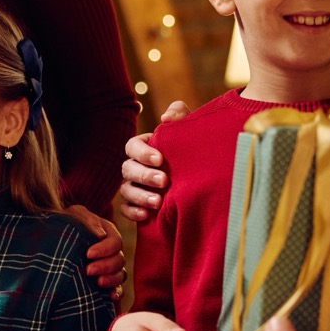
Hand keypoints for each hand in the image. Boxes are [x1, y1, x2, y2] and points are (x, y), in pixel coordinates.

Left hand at [65, 204, 125, 292]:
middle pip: (119, 260)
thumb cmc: (66, 223)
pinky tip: (110, 297)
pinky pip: (118, 289)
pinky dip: (116, 293)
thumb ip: (87, 219)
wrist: (54, 237)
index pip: (115, 242)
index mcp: (108, 233)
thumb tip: (100, 235)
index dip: (104, 249)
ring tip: (98, 282)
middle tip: (88, 270)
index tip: (88, 253)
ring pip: (120, 274)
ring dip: (111, 279)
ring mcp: (110, 267)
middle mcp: (112, 251)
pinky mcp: (106, 281)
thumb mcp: (74, 215)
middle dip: (105, 266)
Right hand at [118, 101, 189, 222]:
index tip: (160, 159)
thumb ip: (180, 115)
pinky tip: (146, 215)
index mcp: (144, 147)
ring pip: (126, 190)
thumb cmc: (193, 149)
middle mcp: (135, 166)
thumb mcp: (190, 129)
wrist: (203, 177)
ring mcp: (134, 186)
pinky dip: (133, 212)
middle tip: (164, 181)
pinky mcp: (137, 205)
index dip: (142, 152)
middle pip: (128, 169)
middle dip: (144, 175)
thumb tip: (165, 118)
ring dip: (140, 196)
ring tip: (158, 202)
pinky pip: (126, 209)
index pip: (132, 146)